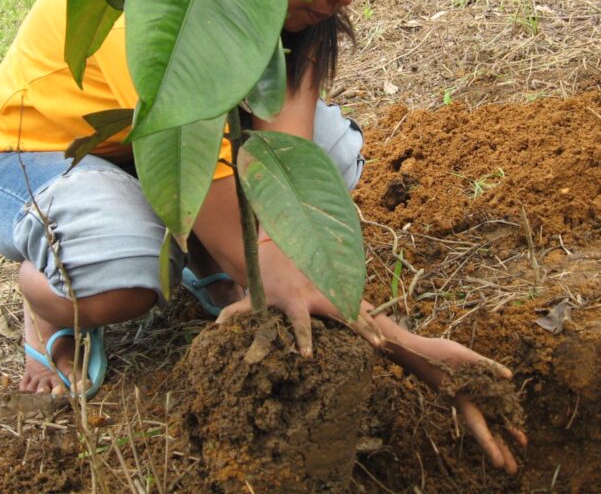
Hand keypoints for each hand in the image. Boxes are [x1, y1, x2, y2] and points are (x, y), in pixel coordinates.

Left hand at [216, 237, 383, 355]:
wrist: (285, 244)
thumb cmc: (269, 277)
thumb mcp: (254, 294)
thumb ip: (236, 311)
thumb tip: (216, 326)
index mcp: (296, 301)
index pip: (300, 323)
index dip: (303, 338)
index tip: (308, 355)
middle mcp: (317, 295)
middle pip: (341, 314)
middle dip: (359, 327)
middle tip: (375, 343)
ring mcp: (329, 290)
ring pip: (354, 307)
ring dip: (370, 324)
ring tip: (384, 342)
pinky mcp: (336, 289)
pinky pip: (356, 304)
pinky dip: (370, 317)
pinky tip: (383, 331)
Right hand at [379, 331, 527, 473]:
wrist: (418, 352)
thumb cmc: (436, 353)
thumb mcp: (463, 355)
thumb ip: (486, 366)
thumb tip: (509, 377)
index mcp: (463, 400)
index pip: (478, 428)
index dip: (489, 446)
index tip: (498, 464)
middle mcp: (466, 404)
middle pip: (485, 431)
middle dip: (499, 449)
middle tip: (513, 470)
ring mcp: (467, 398)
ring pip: (488, 420)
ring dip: (502, 435)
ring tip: (520, 445)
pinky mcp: (468, 391)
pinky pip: (486, 406)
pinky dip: (498, 415)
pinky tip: (508, 418)